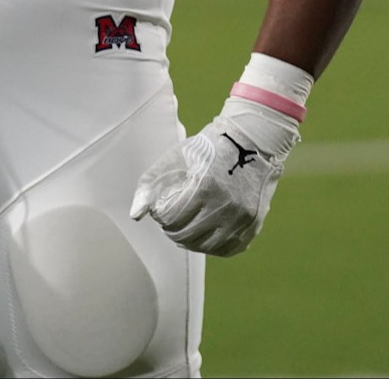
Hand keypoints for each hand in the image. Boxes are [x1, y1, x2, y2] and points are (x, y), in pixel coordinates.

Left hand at [129, 95, 300, 255]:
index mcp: (204, 187)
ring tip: (185, 228)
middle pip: (187, 235)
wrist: (250, 141)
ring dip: (190, 241)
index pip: (172, 219)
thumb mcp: (175, 158)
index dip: (161, 217)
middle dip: (172, 230)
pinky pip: (228, 248)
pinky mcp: (253, 224)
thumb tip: (135, 215)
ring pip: (207, 246)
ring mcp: (242, 218)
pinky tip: (205, 234)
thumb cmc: (207, 148)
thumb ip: (150, 185)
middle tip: (171, 221)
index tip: (162, 210)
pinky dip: (213, 245)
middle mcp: (225, 206)